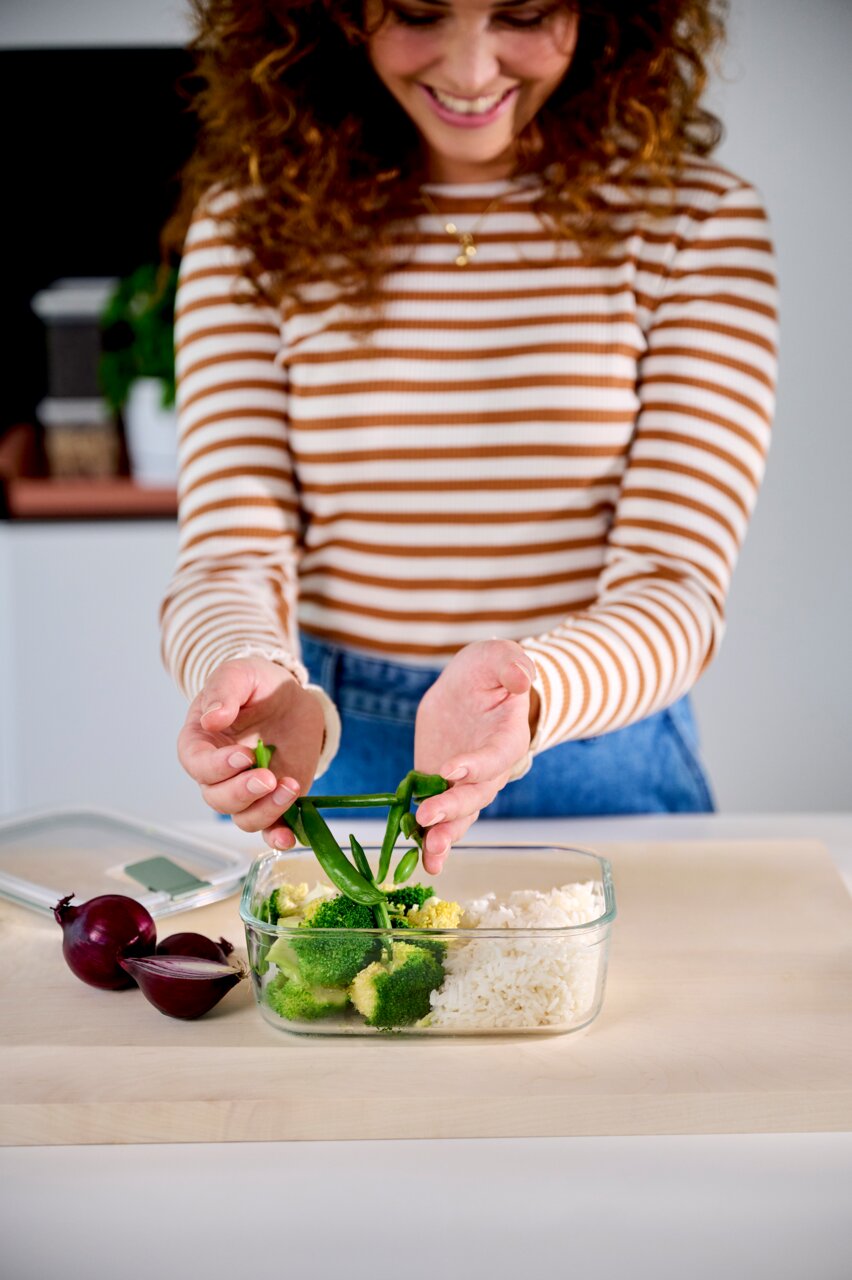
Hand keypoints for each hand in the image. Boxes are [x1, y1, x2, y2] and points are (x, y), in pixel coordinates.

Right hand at [177, 656, 324, 848]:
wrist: (288, 696)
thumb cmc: (254, 683)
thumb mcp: (239, 674)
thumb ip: (224, 691)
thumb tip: (213, 719)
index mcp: (199, 743)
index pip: (197, 765)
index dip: (217, 766)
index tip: (244, 755)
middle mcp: (218, 774)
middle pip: (218, 798)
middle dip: (242, 791)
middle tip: (268, 776)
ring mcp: (247, 790)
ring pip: (243, 817)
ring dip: (266, 810)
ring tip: (289, 787)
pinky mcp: (274, 799)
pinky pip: (270, 828)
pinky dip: (278, 835)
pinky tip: (290, 834)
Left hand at [413, 640, 536, 873]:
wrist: (470, 688)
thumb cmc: (489, 671)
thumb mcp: (497, 657)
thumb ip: (510, 663)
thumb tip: (522, 676)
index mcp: (507, 738)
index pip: (495, 757)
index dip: (476, 765)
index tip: (451, 770)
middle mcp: (490, 769)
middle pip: (476, 795)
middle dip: (453, 807)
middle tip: (427, 816)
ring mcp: (466, 784)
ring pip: (460, 816)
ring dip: (444, 835)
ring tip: (428, 853)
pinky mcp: (442, 789)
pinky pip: (439, 819)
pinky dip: (430, 841)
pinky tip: (422, 861)